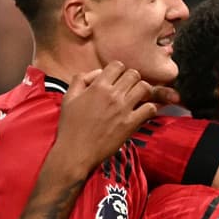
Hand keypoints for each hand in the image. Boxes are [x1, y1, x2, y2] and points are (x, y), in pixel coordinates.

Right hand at [55, 62, 177, 171]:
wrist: (75, 153)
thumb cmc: (70, 127)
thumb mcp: (68, 98)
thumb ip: (81, 80)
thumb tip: (98, 73)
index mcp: (97, 87)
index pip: (118, 65)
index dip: (118, 71)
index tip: (116, 80)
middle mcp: (112, 95)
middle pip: (134, 74)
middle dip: (132, 80)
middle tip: (127, 89)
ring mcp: (123, 109)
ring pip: (144, 88)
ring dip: (142, 91)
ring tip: (137, 99)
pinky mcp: (130, 124)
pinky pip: (150, 108)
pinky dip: (149, 108)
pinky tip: (141, 113)